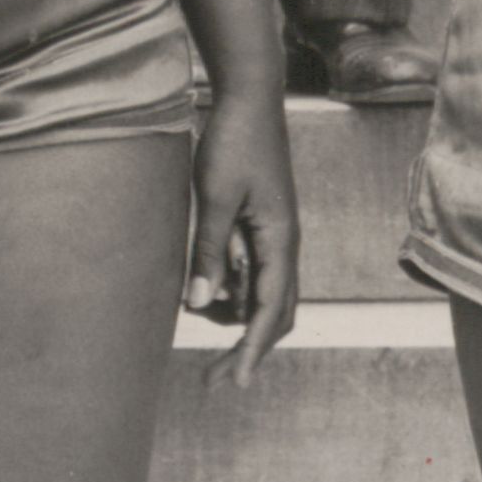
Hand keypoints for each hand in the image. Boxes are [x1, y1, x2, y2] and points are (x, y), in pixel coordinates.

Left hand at [184, 84, 304, 378]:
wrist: (250, 99)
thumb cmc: (234, 143)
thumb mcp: (215, 199)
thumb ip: (210, 252)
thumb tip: (200, 306)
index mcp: (280, 241)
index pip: (270, 311)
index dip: (253, 351)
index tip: (236, 383)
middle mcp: (286, 245)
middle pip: (275, 313)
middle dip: (247, 348)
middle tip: (214, 379)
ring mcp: (277, 236)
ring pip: (264, 296)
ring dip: (235, 314)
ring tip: (195, 309)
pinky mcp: (264, 226)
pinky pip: (254, 272)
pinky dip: (232, 288)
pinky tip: (205, 281)